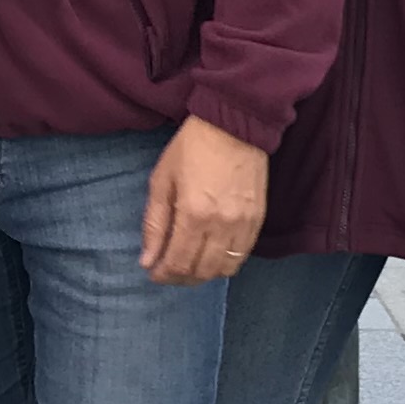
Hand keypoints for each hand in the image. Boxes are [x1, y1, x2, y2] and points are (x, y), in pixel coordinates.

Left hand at [140, 114, 266, 284]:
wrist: (234, 125)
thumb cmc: (191, 148)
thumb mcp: (162, 181)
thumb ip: (154, 224)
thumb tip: (147, 260)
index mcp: (193, 214)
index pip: (177, 263)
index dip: (163, 274)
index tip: (153, 272)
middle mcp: (221, 225)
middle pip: (200, 272)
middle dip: (180, 278)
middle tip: (168, 272)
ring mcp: (243, 224)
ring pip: (223, 269)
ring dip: (203, 275)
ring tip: (189, 266)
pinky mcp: (258, 220)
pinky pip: (242, 256)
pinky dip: (224, 263)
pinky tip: (211, 255)